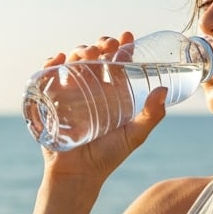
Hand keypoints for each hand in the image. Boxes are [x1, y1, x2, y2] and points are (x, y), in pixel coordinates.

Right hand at [39, 31, 168, 180]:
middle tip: (107, 46)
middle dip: (100, 44)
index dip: (122, 47)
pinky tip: (58, 59)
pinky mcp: (51, 99)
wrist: (77, 175)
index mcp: (112, 92)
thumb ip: (151, 116)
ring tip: (87, 53)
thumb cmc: (107, 157)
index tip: (127, 37)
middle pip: (95, 57)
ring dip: (79, 50)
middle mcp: (91, 89)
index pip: (118, 62)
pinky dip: (51, 63)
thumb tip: (164, 90)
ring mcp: (70, 92)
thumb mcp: (134, 135)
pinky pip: (48, 75)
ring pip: (73, 62)